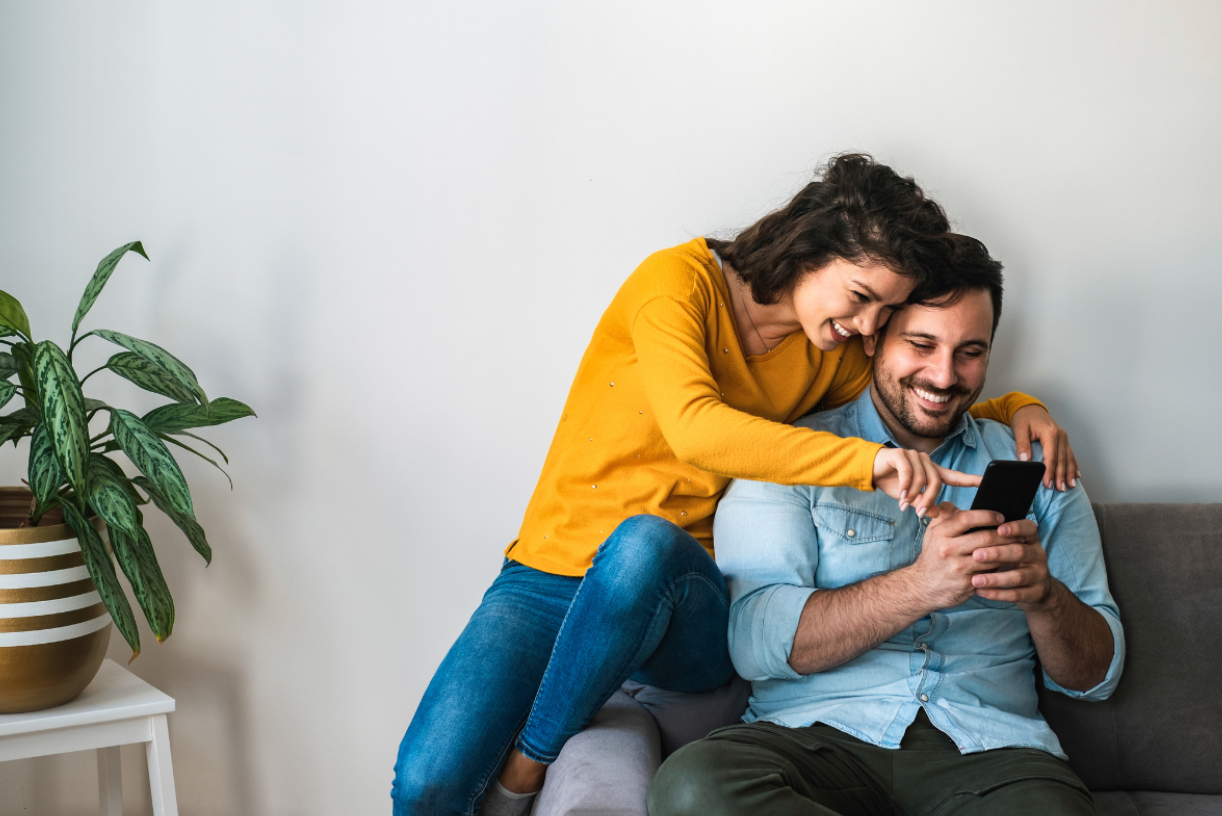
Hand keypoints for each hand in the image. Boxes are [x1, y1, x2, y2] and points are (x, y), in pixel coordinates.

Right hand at [872, 448, 980, 517]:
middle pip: (937, 481)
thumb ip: (923, 503)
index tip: (985, 481)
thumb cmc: (891, 482)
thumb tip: (935, 514)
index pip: (954, 476)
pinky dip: (905, 485)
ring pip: (922, 478)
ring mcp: (914, 456)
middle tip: (921, 513)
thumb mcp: (909, 497)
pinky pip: (908, 472)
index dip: (970, 479)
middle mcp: (926, 461)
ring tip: (905, 504)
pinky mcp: (901, 454)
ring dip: (914, 494)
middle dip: (929, 499)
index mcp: (931, 471)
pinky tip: (901, 494)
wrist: (870, 471)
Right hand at [904, 502, 1018, 608]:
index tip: (1000, 516)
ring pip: (991, 556)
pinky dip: (1001, 566)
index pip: (966, 518)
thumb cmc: (933, 556)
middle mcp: (947, 550)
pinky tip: (1007, 561)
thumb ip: (945, 516)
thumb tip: (960, 505)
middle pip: (984, 537)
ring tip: (1018, 545)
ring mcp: (957, 568)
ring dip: (1007, 550)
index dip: (987, 515)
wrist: (923, 587)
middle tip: (1017, 532)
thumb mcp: (933, 533)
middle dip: (1004, 534)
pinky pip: (990, 572)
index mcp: (940, 534)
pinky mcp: (967, 584)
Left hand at [968, 518, 1054, 610]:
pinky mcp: (1036, 593)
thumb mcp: (1009, 545)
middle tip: (976, 555)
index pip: (1029, 528)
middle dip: (997, 553)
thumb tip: (966, 522)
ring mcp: (1038, 575)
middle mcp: (1037, 555)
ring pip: (1018, 576)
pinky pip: (1016, 594)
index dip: (1015, 528)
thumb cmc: (1013, 560)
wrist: (1036, 588)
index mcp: (1031, 539)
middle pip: (1020, 552)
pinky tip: (980, 591)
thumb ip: (994, 535)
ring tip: (975, 579)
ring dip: (995, 578)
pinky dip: (997, 594)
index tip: (998, 529)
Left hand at [1010, 404, 1078, 491]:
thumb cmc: (1023, 417)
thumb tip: (1024, 460)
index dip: (1050, 472)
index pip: (1051, 457)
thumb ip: (1022, 444)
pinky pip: (1070, 454)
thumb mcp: (1019, 429)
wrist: (1029, 407)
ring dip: (1070, 473)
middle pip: (1062, 459)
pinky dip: (1073, 465)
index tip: (1048, 483)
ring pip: (1069, 458)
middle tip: (1060, 489)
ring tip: (1070, 486)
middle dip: (1061, 476)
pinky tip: (1076, 475)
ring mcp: (1064, 437)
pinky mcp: (1063, 439)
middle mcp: (1060, 435)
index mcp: (1050, 433)